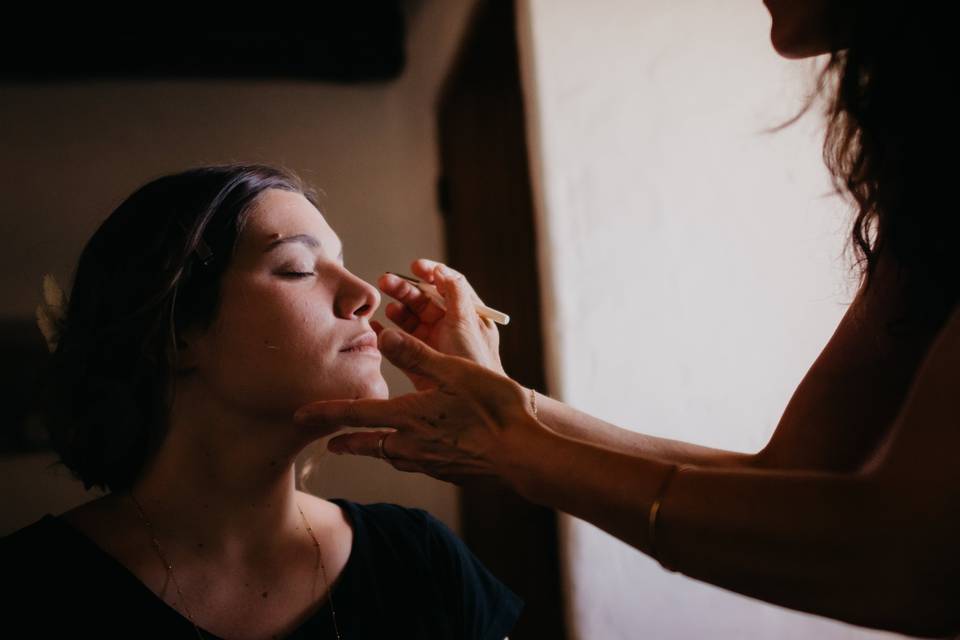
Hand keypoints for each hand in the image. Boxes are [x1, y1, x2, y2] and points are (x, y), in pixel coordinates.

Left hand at [292, 328, 543, 486]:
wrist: (523, 453)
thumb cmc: (492, 407)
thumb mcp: (453, 371)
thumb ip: (416, 354)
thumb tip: (382, 336)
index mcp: (407, 417)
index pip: (354, 415)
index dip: (325, 414)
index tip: (300, 416)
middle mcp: (411, 445)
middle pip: (367, 443)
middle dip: (345, 440)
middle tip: (329, 442)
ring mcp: (429, 463)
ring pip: (391, 455)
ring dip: (376, 447)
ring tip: (370, 442)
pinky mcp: (447, 472)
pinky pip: (415, 463)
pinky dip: (404, 454)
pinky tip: (416, 450)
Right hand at [376, 259, 504, 390]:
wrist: (479, 412)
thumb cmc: (480, 369)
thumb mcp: (466, 328)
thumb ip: (452, 300)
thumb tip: (437, 274)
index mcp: (467, 316)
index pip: (450, 285)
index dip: (433, 273)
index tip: (416, 266)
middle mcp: (451, 328)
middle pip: (426, 299)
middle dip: (406, 289)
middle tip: (385, 281)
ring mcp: (435, 345)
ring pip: (412, 319)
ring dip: (397, 309)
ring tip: (385, 306)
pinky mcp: (421, 364)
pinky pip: (401, 344)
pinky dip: (388, 335)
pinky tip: (376, 327)